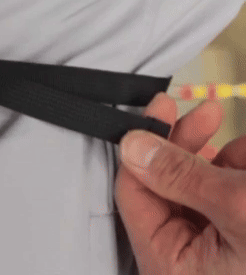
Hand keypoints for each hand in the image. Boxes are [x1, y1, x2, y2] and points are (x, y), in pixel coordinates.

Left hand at [114, 92, 245, 273]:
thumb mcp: (239, 208)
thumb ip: (180, 176)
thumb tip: (132, 144)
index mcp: (170, 264)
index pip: (133, 191)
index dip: (144, 143)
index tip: (161, 107)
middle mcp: (185, 259)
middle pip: (164, 183)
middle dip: (188, 143)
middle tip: (204, 113)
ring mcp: (212, 248)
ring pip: (196, 184)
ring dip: (221, 154)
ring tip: (244, 142)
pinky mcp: (234, 237)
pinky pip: (222, 193)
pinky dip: (237, 169)